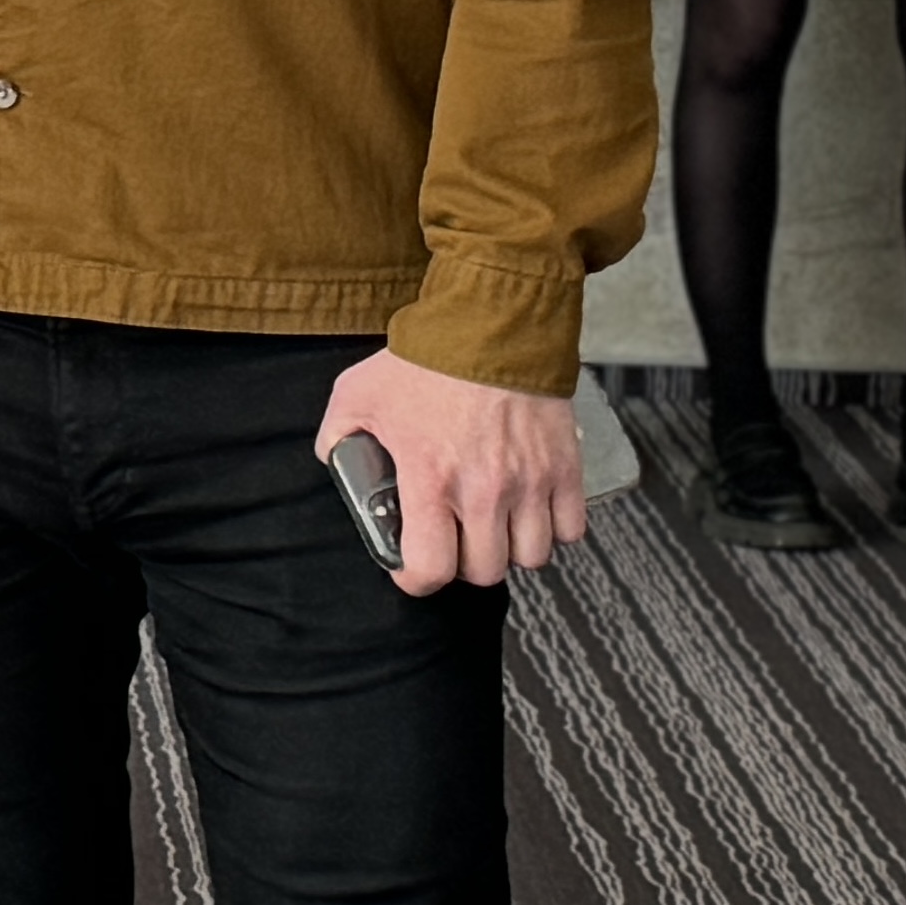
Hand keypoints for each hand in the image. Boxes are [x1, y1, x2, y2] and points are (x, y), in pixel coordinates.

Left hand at [312, 346, 584, 594]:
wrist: (493, 324)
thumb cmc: (426, 360)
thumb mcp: (357, 397)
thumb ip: (336, 437)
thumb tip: (335, 461)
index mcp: (430, 480)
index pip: (431, 568)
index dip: (417, 580)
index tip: (413, 570)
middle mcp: (484, 490)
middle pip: (486, 571)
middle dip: (465, 563)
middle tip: (455, 541)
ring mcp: (530, 481)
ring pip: (531, 556)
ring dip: (510, 548)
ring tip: (493, 526)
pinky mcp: (565, 467)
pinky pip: (570, 529)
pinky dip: (552, 528)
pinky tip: (530, 510)